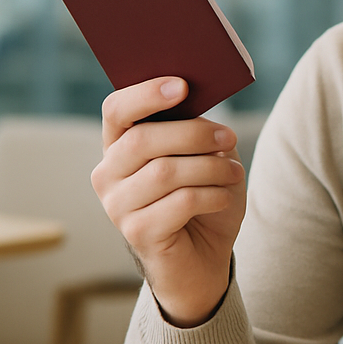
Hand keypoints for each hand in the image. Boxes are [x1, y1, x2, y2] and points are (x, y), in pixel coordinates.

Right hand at [91, 77, 246, 326]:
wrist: (204, 258)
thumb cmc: (203, 201)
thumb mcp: (204, 158)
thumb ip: (196, 131)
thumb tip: (199, 108)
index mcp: (119, 145)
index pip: (117, 110)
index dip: (145, 94)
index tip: (182, 85)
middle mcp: (108, 173)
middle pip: (144, 140)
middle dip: (193, 134)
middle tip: (228, 136)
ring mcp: (116, 205)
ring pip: (165, 172)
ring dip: (209, 168)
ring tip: (234, 172)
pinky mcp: (135, 233)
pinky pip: (179, 202)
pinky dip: (211, 195)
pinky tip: (224, 198)